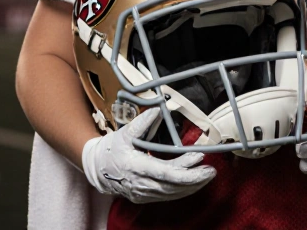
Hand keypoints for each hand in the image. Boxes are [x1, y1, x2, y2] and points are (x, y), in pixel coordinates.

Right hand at [81, 107, 215, 202]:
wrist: (95, 169)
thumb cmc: (111, 149)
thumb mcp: (123, 133)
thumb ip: (141, 122)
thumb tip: (157, 110)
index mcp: (136, 167)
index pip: (165, 172)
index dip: (184, 166)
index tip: (199, 157)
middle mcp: (140, 183)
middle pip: (172, 185)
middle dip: (194, 179)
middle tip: (210, 171)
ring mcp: (142, 193)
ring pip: (171, 193)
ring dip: (192, 186)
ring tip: (207, 176)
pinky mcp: (144, 197)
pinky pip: (167, 196)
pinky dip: (182, 190)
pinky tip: (194, 184)